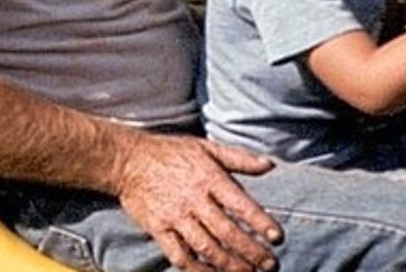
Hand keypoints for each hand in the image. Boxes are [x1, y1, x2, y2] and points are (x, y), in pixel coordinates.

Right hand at [115, 134, 281, 271]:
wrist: (128, 160)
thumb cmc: (171, 152)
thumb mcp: (207, 147)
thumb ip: (240, 158)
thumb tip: (270, 165)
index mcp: (209, 178)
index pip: (240, 204)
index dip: (260, 222)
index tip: (277, 237)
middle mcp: (194, 200)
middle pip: (227, 232)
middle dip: (251, 251)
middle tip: (269, 264)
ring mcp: (175, 217)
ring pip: (206, 247)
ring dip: (229, 264)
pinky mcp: (158, 230)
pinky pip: (179, 256)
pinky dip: (196, 269)